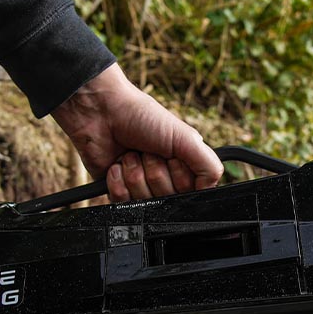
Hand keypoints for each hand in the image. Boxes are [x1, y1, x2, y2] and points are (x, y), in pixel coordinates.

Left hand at [50, 62, 223, 201]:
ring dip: (135, 173)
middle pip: (167, 199)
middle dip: (155, 172)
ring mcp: (140, 185)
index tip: (171, 156)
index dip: (179, 176)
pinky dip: (118, 181)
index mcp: (183, 166)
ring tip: (130, 153)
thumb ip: (208, 165)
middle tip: (148, 151)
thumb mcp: (186, 137)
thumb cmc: (143, 117)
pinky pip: (122, 202)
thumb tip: (211, 189)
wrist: (101, 111)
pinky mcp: (117, 190)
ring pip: (144, 202)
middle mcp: (164, 177)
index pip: (191, 193)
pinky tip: (117, 163)